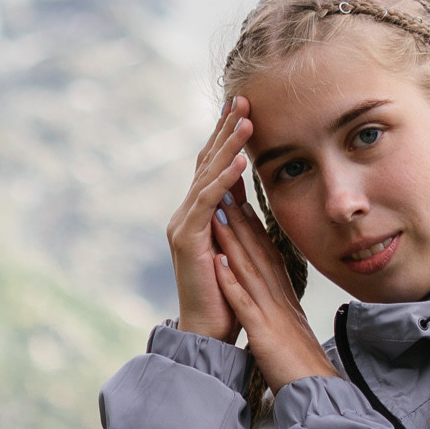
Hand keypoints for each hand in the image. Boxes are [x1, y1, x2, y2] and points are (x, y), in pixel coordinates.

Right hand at [166, 97, 251, 340]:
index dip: (226, 137)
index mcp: (198, 214)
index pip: (212, 166)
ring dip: (228, 147)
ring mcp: (183, 225)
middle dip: (225, 130)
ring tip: (246, 121)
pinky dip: (224, 181)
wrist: (208, 329)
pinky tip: (239, 163)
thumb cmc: (226, 293)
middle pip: (206, 163)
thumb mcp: (234, 246)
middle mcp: (186, 214)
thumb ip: (234, 219)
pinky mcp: (188, 240)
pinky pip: (207, 203)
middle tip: (242, 99)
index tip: (244, 109)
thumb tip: (242, 193)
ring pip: (207, 177)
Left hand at [212, 185, 339, 393]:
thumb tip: (276, 297)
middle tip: (226, 189)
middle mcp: (279, 298)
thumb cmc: (302, 365)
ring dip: (234, 240)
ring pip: (251, 270)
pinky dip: (232, 282)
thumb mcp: (291, 329)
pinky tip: (219, 262)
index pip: (267, 254)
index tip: (241, 200)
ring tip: (218, 211)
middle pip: (259, 252)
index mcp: (284, 297)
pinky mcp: (264, 334)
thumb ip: (282, 310)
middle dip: (241, 220)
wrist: (316, 391)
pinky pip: (245, 304)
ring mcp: (272, 314)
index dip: (253, 226)